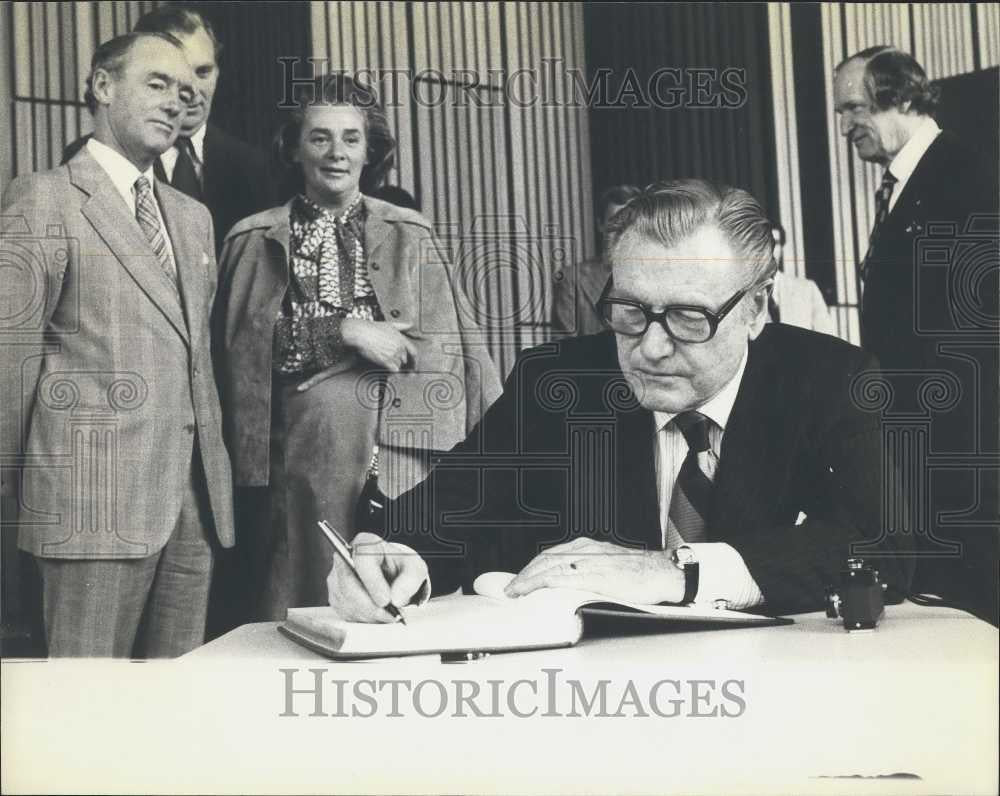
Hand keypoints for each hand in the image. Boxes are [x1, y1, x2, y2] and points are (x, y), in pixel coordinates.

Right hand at [326, 532, 429, 622]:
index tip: (386, 600)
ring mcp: (336, 579)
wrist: (391, 578)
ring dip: (368, 615)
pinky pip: (344, 613)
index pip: (361, 561)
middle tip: (390, 615)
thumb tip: (397, 597)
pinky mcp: (335, 597)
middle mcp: (345, 558)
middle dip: (371, 606)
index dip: (373, 583)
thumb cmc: (399, 568)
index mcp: (365, 543)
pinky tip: (377, 617)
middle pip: (348, 585)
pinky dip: (363, 619)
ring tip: (388, 616)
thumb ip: (411, 578)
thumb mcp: (414, 567)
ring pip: (346, 602)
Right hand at [342, 319, 416, 371]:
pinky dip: (390, 370)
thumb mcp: (390, 324)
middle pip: (404, 359)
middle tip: (390, 358)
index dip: (414, 359)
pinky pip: (393, 370)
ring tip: (383, 359)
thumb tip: (410, 324)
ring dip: (393, 364)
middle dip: (399, 360)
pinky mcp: (386, 361)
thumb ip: (402, 325)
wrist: (361, 333)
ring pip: (398, 365)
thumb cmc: (372, 328)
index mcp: (401, 339)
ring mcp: (393, 355)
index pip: (413, 351)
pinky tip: (385, 366)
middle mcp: (399, 347)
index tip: (414, 364)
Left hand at [504, 538, 684, 604]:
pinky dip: (542, 583)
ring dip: (528, 580)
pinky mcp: (595, 575)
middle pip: (544, 560)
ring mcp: (589, 561)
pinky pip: (561, 577)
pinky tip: (533, 591)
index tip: (519, 580)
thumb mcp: (609, 566)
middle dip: (524, 575)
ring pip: (548, 567)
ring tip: (515, 593)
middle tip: (510, 589)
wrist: (664, 573)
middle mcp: (585, 550)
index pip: (549, 556)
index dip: (531, 568)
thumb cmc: (641, 573)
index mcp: (587, 547)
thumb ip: (589, 572)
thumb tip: (570, 587)